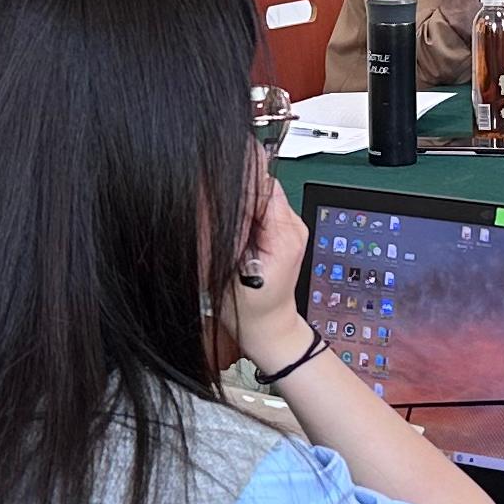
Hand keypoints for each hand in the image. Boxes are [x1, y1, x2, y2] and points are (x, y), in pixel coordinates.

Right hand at [230, 161, 317, 374]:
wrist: (268, 327)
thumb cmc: (248, 309)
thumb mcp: (226, 271)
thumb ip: (222, 232)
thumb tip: (210, 200)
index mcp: (284, 235)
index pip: (261, 187)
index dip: (236, 179)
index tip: (215, 177)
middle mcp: (293, 226)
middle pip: (261, 185)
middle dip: (235, 188)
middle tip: (213, 200)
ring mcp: (290, 226)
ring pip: (260, 193)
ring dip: (239, 199)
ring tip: (224, 219)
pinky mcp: (282, 228)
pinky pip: (261, 206)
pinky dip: (244, 209)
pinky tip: (233, 226)